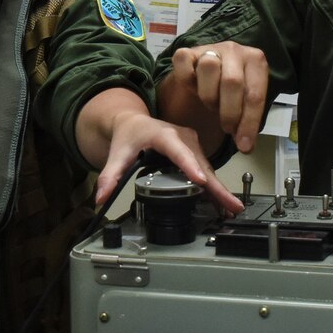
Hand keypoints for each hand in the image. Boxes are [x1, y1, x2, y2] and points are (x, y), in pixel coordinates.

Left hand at [93, 106, 241, 211]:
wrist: (134, 122)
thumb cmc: (128, 135)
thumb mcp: (117, 154)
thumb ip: (109, 176)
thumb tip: (101, 198)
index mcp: (164, 136)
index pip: (178, 151)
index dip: (189, 166)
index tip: (200, 180)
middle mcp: (183, 138)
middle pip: (200, 164)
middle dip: (216, 186)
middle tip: (231, 205)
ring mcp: (193, 144)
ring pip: (208, 169)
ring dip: (219, 189)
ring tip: (232, 209)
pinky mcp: (196, 151)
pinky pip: (207, 170)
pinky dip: (214, 187)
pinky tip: (223, 203)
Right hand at [158, 41, 269, 156]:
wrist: (206, 75)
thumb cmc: (229, 92)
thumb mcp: (244, 104)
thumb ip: (246, 122)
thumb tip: (245, 146)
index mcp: (256, 61)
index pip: (255, 94)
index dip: (249, 123)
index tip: (243, 145)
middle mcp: (235, 50)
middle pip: (232, 82)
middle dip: (229, 113)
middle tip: (227, 128)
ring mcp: (209, 48)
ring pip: (209, 68)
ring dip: (209, 96)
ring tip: (212, 106)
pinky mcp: (186, 51)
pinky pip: (184, 64)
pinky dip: (187, 80)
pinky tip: (193, 89)